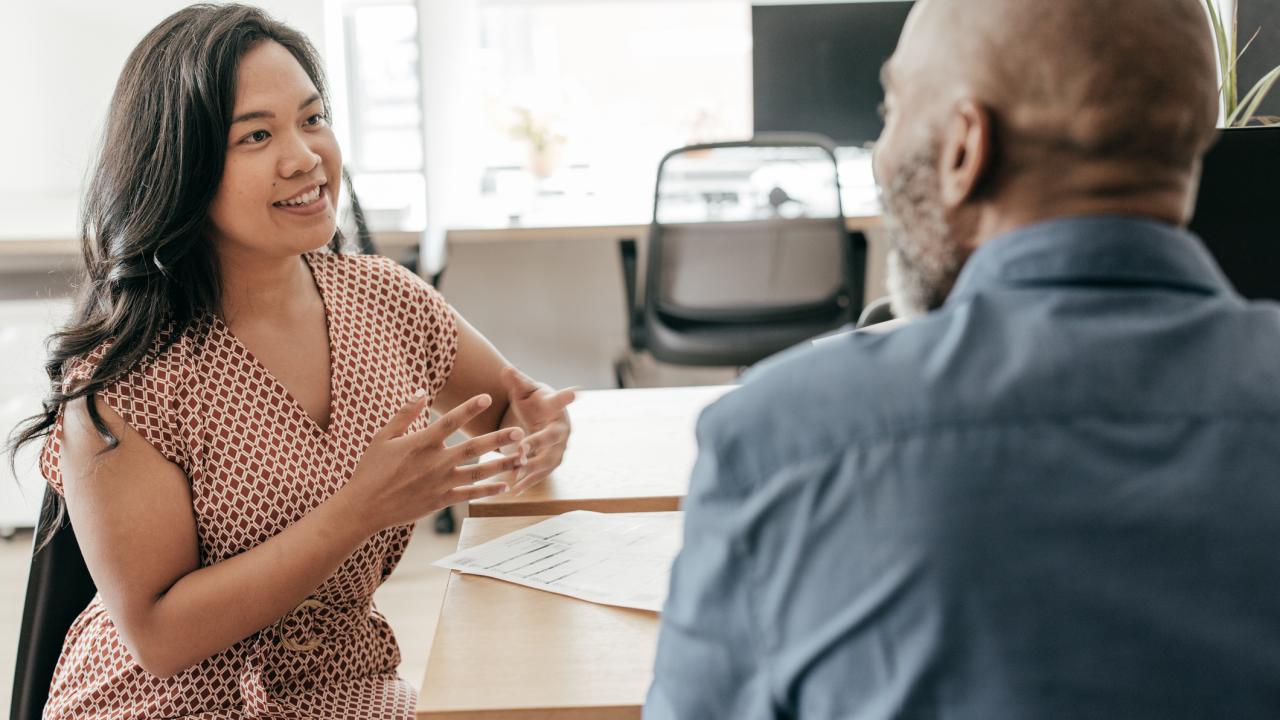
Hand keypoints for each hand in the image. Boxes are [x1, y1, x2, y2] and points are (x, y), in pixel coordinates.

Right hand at [341, 390, 525, 532]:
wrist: (364, 507)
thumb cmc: (371, 469)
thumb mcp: (383, 436)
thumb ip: (405, 414)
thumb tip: (422, 391)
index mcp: (421, 443)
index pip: (451, 421)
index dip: (470, 408)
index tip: (488, 397)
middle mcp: (435, 462)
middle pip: (473, 447)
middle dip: (498, 439)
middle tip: (520, 432)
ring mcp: (440, 483)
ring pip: (477, 472)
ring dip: (501, 465)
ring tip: (522, 458)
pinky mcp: (441, 500)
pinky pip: (469, 494)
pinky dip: (488, 491)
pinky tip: (504, 487)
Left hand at [500, 367, 575, 493]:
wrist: (545, 420)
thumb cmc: (534, 403)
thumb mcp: (525, 391)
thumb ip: (517, 382)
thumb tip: (506, 369)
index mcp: (555, 406)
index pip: (560, 400)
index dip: (567, 397)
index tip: (577, 391)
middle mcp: (562, 428)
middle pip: (552, 436)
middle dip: (538, 443)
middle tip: (522, 449)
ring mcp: (560, 447)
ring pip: (548, 459)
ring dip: (532, 467)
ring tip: (516, 473)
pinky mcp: (553, 462)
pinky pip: (542, 474)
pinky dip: (529, 481)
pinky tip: (515, 489)